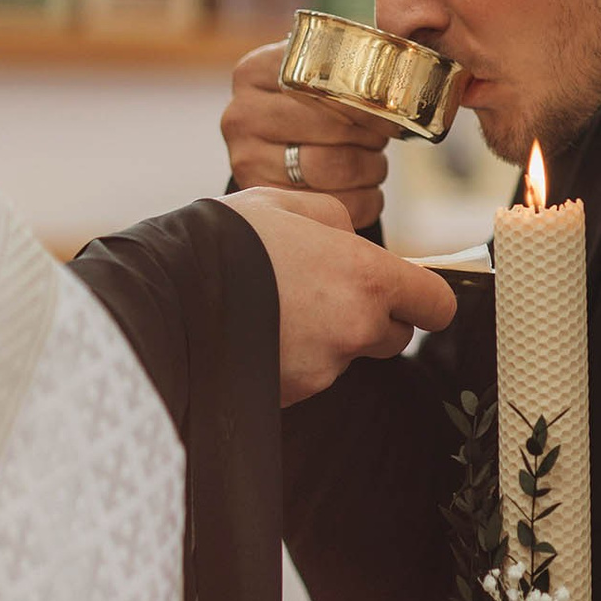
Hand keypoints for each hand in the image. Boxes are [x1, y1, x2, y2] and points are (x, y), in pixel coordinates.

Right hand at [217, 188, 455, 404]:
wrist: (164, 293)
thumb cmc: (227, 241)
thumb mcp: (287, 204)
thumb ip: (337, 222)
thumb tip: (353, 242)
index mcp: (367, 278)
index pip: (435, 305)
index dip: (425, 299)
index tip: (409, 293)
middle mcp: (355, 330)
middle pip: (394, 336)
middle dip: (372, 317)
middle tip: (325, 292)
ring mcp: (323, 370)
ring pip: (346, 355)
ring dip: (327, 338)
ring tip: (276, 307)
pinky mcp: (292, 395)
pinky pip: (308, 376)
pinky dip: (292, 359)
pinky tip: (256, 333)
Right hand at [222, 40, 395, 230]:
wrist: (272, 153)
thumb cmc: (307, 107)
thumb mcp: (312, 73)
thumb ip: (344, 60)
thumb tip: (398, 52)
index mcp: (254, 71)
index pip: (324, 81)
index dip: (367, 100)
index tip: (390, 110)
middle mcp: (241, 115)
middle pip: (331, 127)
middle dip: (371, 136)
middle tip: (382, 139)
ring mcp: (246, 160)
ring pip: (332, 168)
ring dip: (370, 169)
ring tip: (375, 164)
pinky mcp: (263, 198)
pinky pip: (330, 206)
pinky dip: (364, 201)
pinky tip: (368, 192)